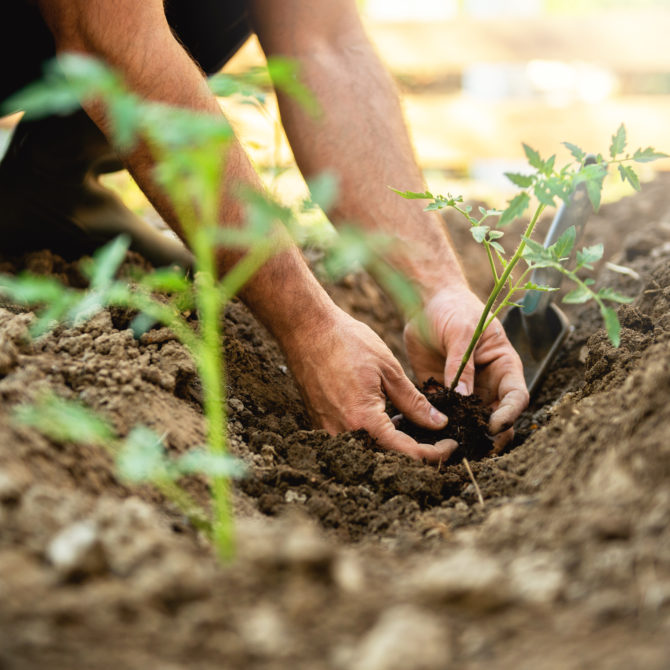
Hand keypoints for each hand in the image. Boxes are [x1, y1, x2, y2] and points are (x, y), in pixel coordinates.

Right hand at [281, 308, 457, 461]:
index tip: (452, 444)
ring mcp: (328, 430)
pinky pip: (353, 439)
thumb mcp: (389, 370)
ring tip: (411, 421)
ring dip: (395, 442)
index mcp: (364, 420)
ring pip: (370, 450)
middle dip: (417, 451)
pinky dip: (374, 433)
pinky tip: (386, 414)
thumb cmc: (347, 342)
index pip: (407, 453)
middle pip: (388, 458)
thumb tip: (439, 424)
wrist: (306, 329)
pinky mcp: (320, 423)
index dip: (435, 454)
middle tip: (437, 437)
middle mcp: (343, 433)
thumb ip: (414, 402)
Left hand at [404, 284, 528, 448]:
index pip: (516, 397)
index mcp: (503, 366)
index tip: (494, 426)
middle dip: (491, 435)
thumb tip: (463, 398)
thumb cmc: (453, 309)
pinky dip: (438, 425)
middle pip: (497, 417)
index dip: (509, 414)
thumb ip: (462, 364)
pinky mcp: (443, 393)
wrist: (426, 302)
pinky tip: (427, 435)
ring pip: (472, 422)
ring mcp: (466, 391)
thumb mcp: (461, 332)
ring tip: (452, 447)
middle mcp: (488, 383)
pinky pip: (444, 415)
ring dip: (465, 435)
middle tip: (476, 447)